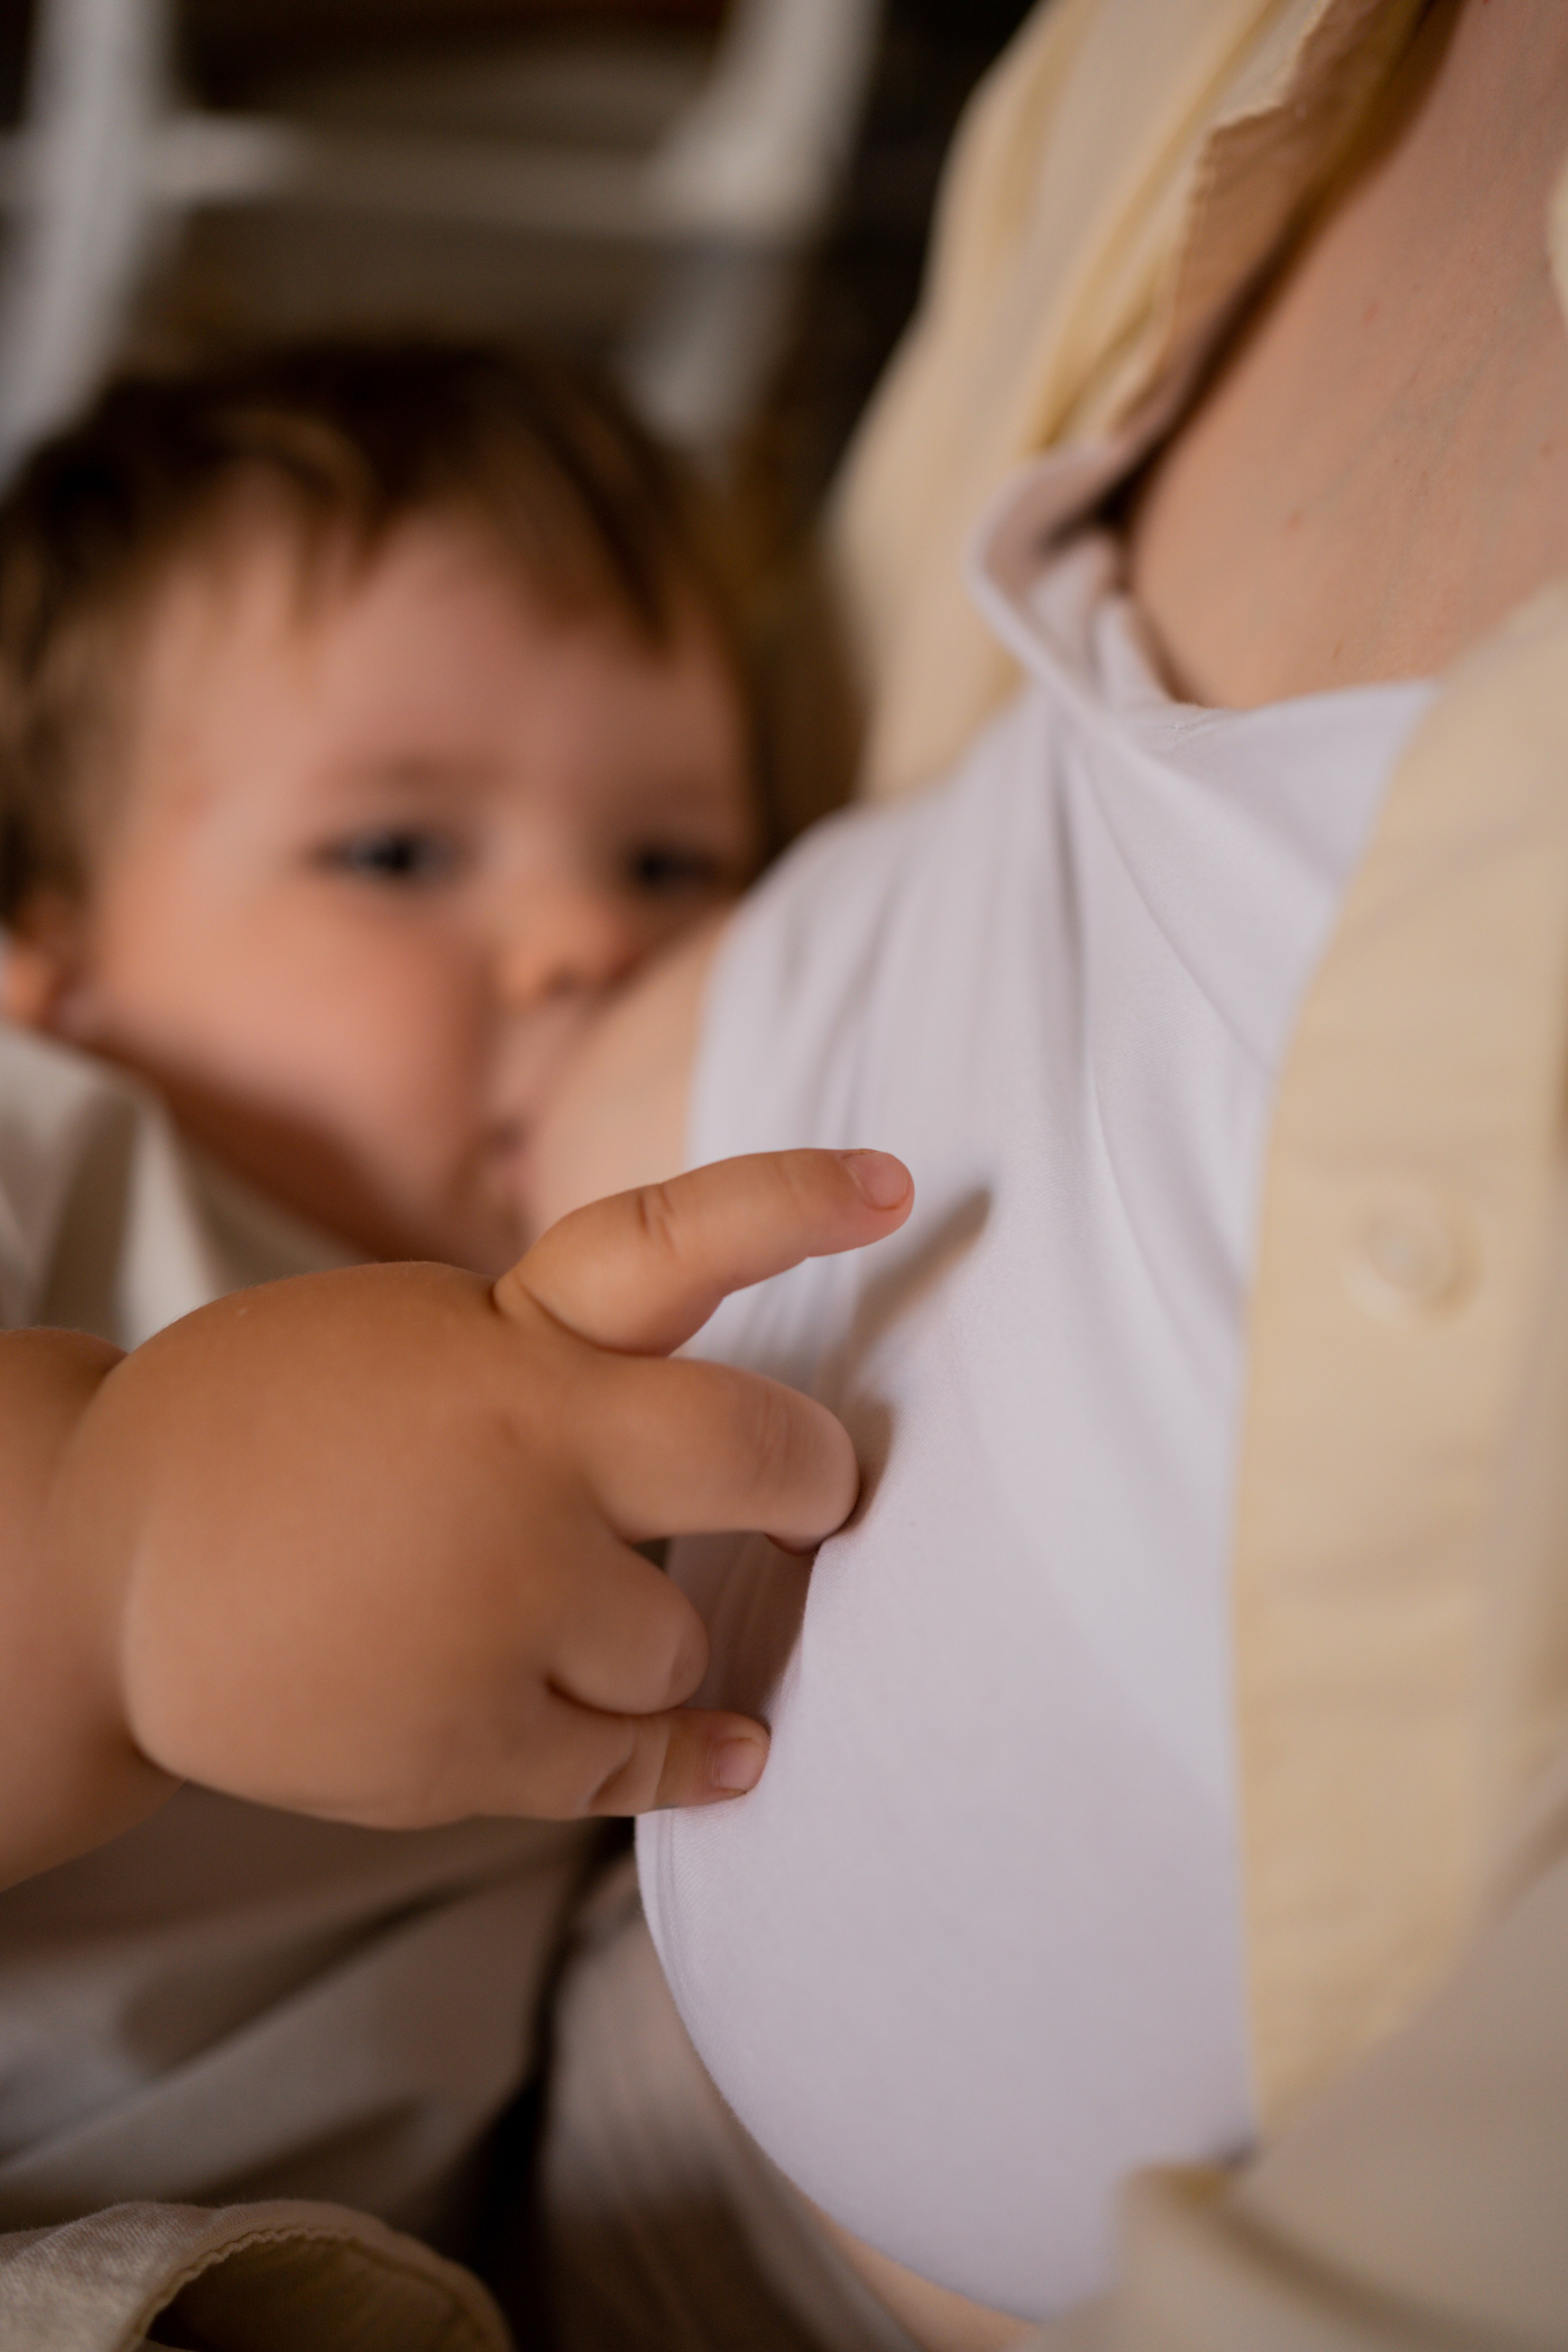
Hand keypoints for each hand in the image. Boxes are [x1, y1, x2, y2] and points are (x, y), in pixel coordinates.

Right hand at [52, 1149, 911, 1835]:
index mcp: (503, 1342)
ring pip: (683, 1642)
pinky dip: (692, 1757)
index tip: (898, 1182)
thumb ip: (550, 1363)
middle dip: (812, 1478)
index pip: (671, 1239)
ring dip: (657, 1635)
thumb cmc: (276, 1432)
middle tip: (812, 1491)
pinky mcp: (461, 1745)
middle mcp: (520, 1466)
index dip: (792, 1202)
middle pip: (754, 1458)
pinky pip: (638, 1765)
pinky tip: (727, 1750)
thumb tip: (698, 1435)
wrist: (97, 1566)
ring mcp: (495, 1613)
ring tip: (559, 1615)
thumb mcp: (406, 1340)